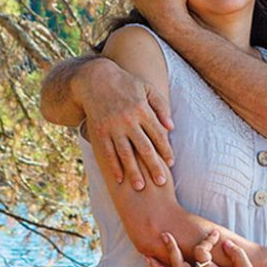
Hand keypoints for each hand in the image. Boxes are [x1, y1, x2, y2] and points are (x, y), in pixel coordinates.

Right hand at [74, 56, 173, 189]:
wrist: (95, 78)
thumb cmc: (125, 83)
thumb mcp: (147, 88)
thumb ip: (161, 107)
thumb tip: (171, 127)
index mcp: (142, 110)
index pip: (158, 134)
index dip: (165, 150)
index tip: (171, 163)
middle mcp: (128, 120)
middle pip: (144, 148)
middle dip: (153, 166)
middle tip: (161, 182)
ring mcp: (112, 127)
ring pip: (125, 154)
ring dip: (133, 172)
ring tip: (140, 187)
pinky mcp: (99, 131)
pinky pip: (107, 152)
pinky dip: (113, 166)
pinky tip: (119, 179)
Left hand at [147, 231, 264, 266]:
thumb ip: (238, 256)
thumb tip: (225, 242)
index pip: (202, 254)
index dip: (207, 240)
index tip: (216, 234)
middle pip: (180, 266)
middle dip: (171, 249)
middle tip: (164, 234)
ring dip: (159, 266)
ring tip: (146, 254)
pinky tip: (154, 265)